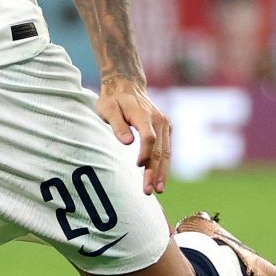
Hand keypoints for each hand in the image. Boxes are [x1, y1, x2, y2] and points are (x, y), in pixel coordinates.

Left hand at [96, 79, 170, 194]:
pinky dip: (164, 165)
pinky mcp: (166, 129)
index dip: (145, 154)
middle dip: (154, 172)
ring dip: (162, 172)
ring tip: (158, 189)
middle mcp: (159, 120)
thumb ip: (117, 125)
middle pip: (160, 150)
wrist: (127, 84)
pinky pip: (167, 149)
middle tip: (149, 190)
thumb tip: (127, 142)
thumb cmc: (113, 99)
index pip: (149, 138)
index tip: (138, 166)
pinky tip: (160, 178)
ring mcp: (165, 124)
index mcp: (144, 115)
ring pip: (166, 152)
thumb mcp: (107, 109)